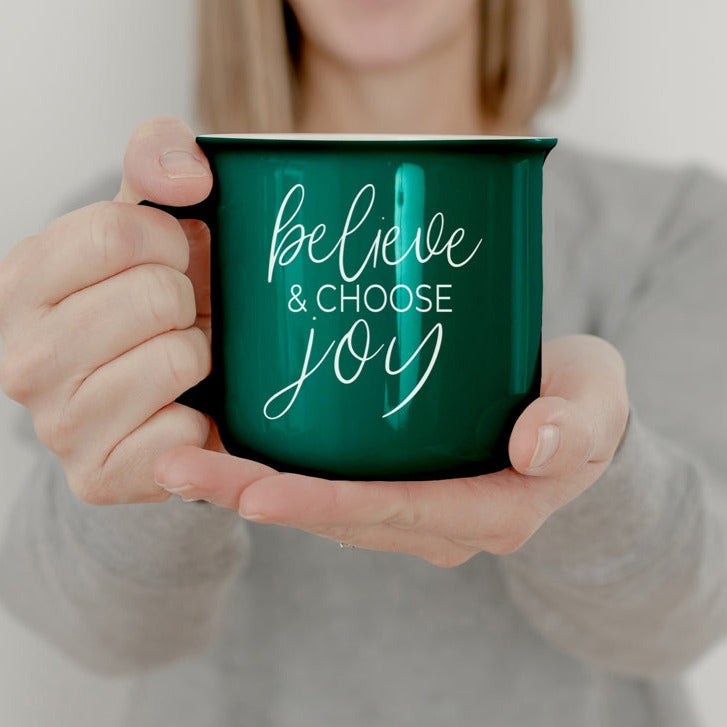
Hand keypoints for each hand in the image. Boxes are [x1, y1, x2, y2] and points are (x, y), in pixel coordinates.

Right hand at [0, 116, 216, 504]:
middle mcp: (22, 359)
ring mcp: (57, 426)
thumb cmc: (147, 298)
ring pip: (180, 359)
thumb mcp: (143, 218)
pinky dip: (198, 418)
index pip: (118, 232)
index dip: (170, 242)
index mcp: (20, 284)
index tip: (169, 260)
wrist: (154, 393)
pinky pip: (182, 433)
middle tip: (173, 318)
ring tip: (175, 361)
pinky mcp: (98, 477)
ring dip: (197, 355)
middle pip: (156, 296)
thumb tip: (189, 178)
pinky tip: (177, 411)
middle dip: (186, 301)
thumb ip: (157, 159)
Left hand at [154, 335, 629, 565]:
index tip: (254, 489)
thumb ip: (577, 421)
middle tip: (180, 470)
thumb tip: (535, 447)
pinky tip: (224, 447)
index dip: (323, 505)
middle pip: (340, 516)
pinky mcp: (396, 485)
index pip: (395, 512)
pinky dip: (276, 473)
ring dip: (250, 486)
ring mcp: (415, 508)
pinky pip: (329, 487)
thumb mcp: (596, 398)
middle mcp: (442, 523)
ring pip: (324, 507)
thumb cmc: (582, 404)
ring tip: (179, 461)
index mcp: (491, 509)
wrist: (572, 419)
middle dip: (258, 495)